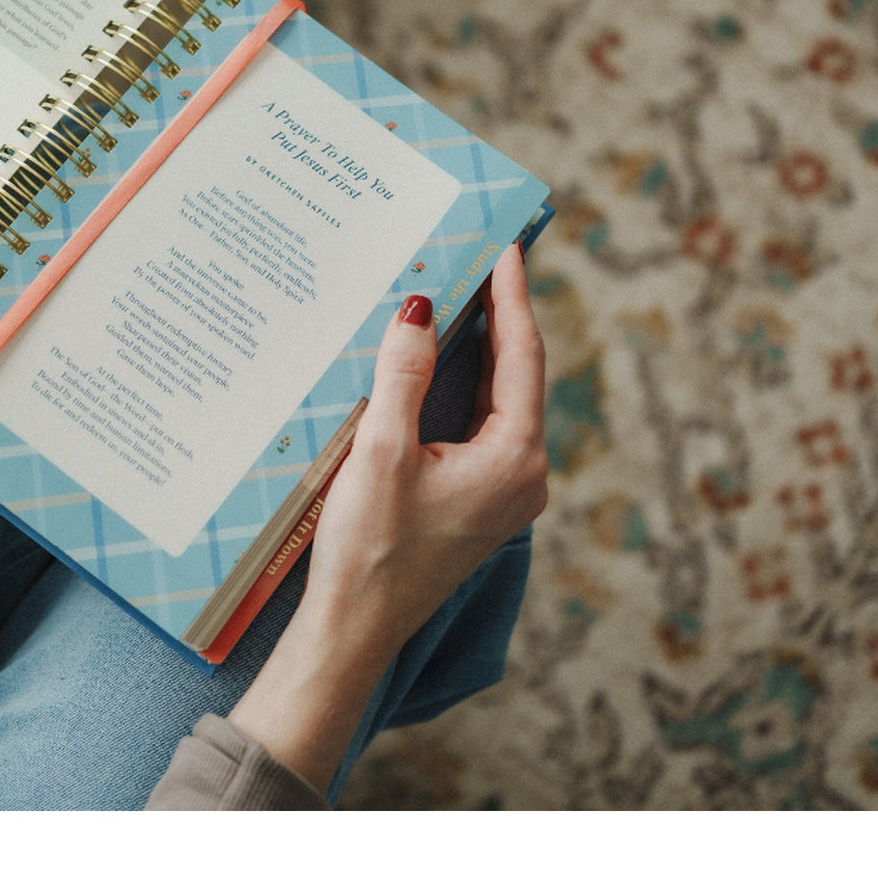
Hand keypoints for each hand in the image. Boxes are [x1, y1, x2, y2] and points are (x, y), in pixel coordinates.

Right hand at [228, 245, 547, 791]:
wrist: (354, 629)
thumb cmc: (368, 548)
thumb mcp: (383, 451)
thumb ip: (405, 374)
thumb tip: (421, 311)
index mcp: (514, 458)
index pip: (523, 356)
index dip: (513, 296)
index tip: (509, 247)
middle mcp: (523, 474)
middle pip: (519, 376)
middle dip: (501, 319)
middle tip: (484, 262)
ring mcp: (504, 492)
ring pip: (502, 402)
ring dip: (482, 353)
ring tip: (463, 300)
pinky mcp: (478, 502)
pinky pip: (483, 426)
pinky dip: (466, 388)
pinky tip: (439, 366)